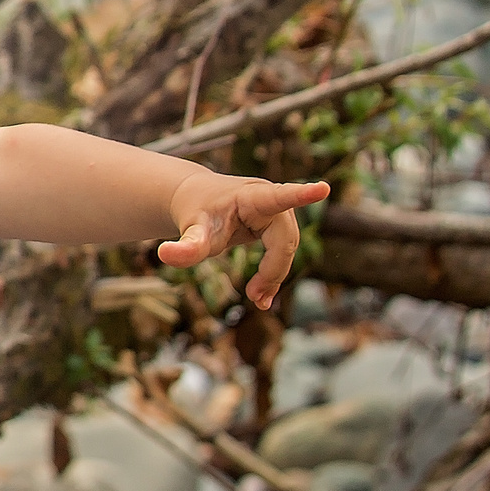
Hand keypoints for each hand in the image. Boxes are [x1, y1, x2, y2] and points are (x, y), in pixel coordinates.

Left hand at [157, 173, 330, 311]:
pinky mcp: (275, 226)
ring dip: (274, 276)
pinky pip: (283, 252)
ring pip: (287, 250)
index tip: (323, 189)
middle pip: (286, 241)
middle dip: (273, 270)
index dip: (302, 195)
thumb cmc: (196, 209)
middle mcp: (270, 201)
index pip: (280, 197)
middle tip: (254, 298)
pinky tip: (263, 297)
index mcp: (253, 196)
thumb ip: (186, 244)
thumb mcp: (191, 227)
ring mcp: (277, 213)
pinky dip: (273, 274)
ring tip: (258, 300)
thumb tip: (166, 256)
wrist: (196, 198)